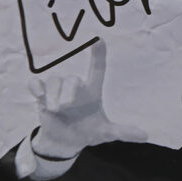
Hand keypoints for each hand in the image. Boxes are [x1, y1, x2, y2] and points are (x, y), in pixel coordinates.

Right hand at [28, 40, 146, 158]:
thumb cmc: (87, 131)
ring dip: (53, 94)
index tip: (99, 39)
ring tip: (55, 109)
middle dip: (68, 91)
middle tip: (64, 106)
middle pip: (71, 79)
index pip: (97, 69)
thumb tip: (145, 136)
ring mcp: (58, 90)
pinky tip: (38, 94)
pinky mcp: (43, 95)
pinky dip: (36, 86)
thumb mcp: (105, 133)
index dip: (98, 55)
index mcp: (92, 91)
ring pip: (54, 80)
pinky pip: (37, 83)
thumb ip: (122, 132)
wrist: (64, 141)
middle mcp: (75, 87)